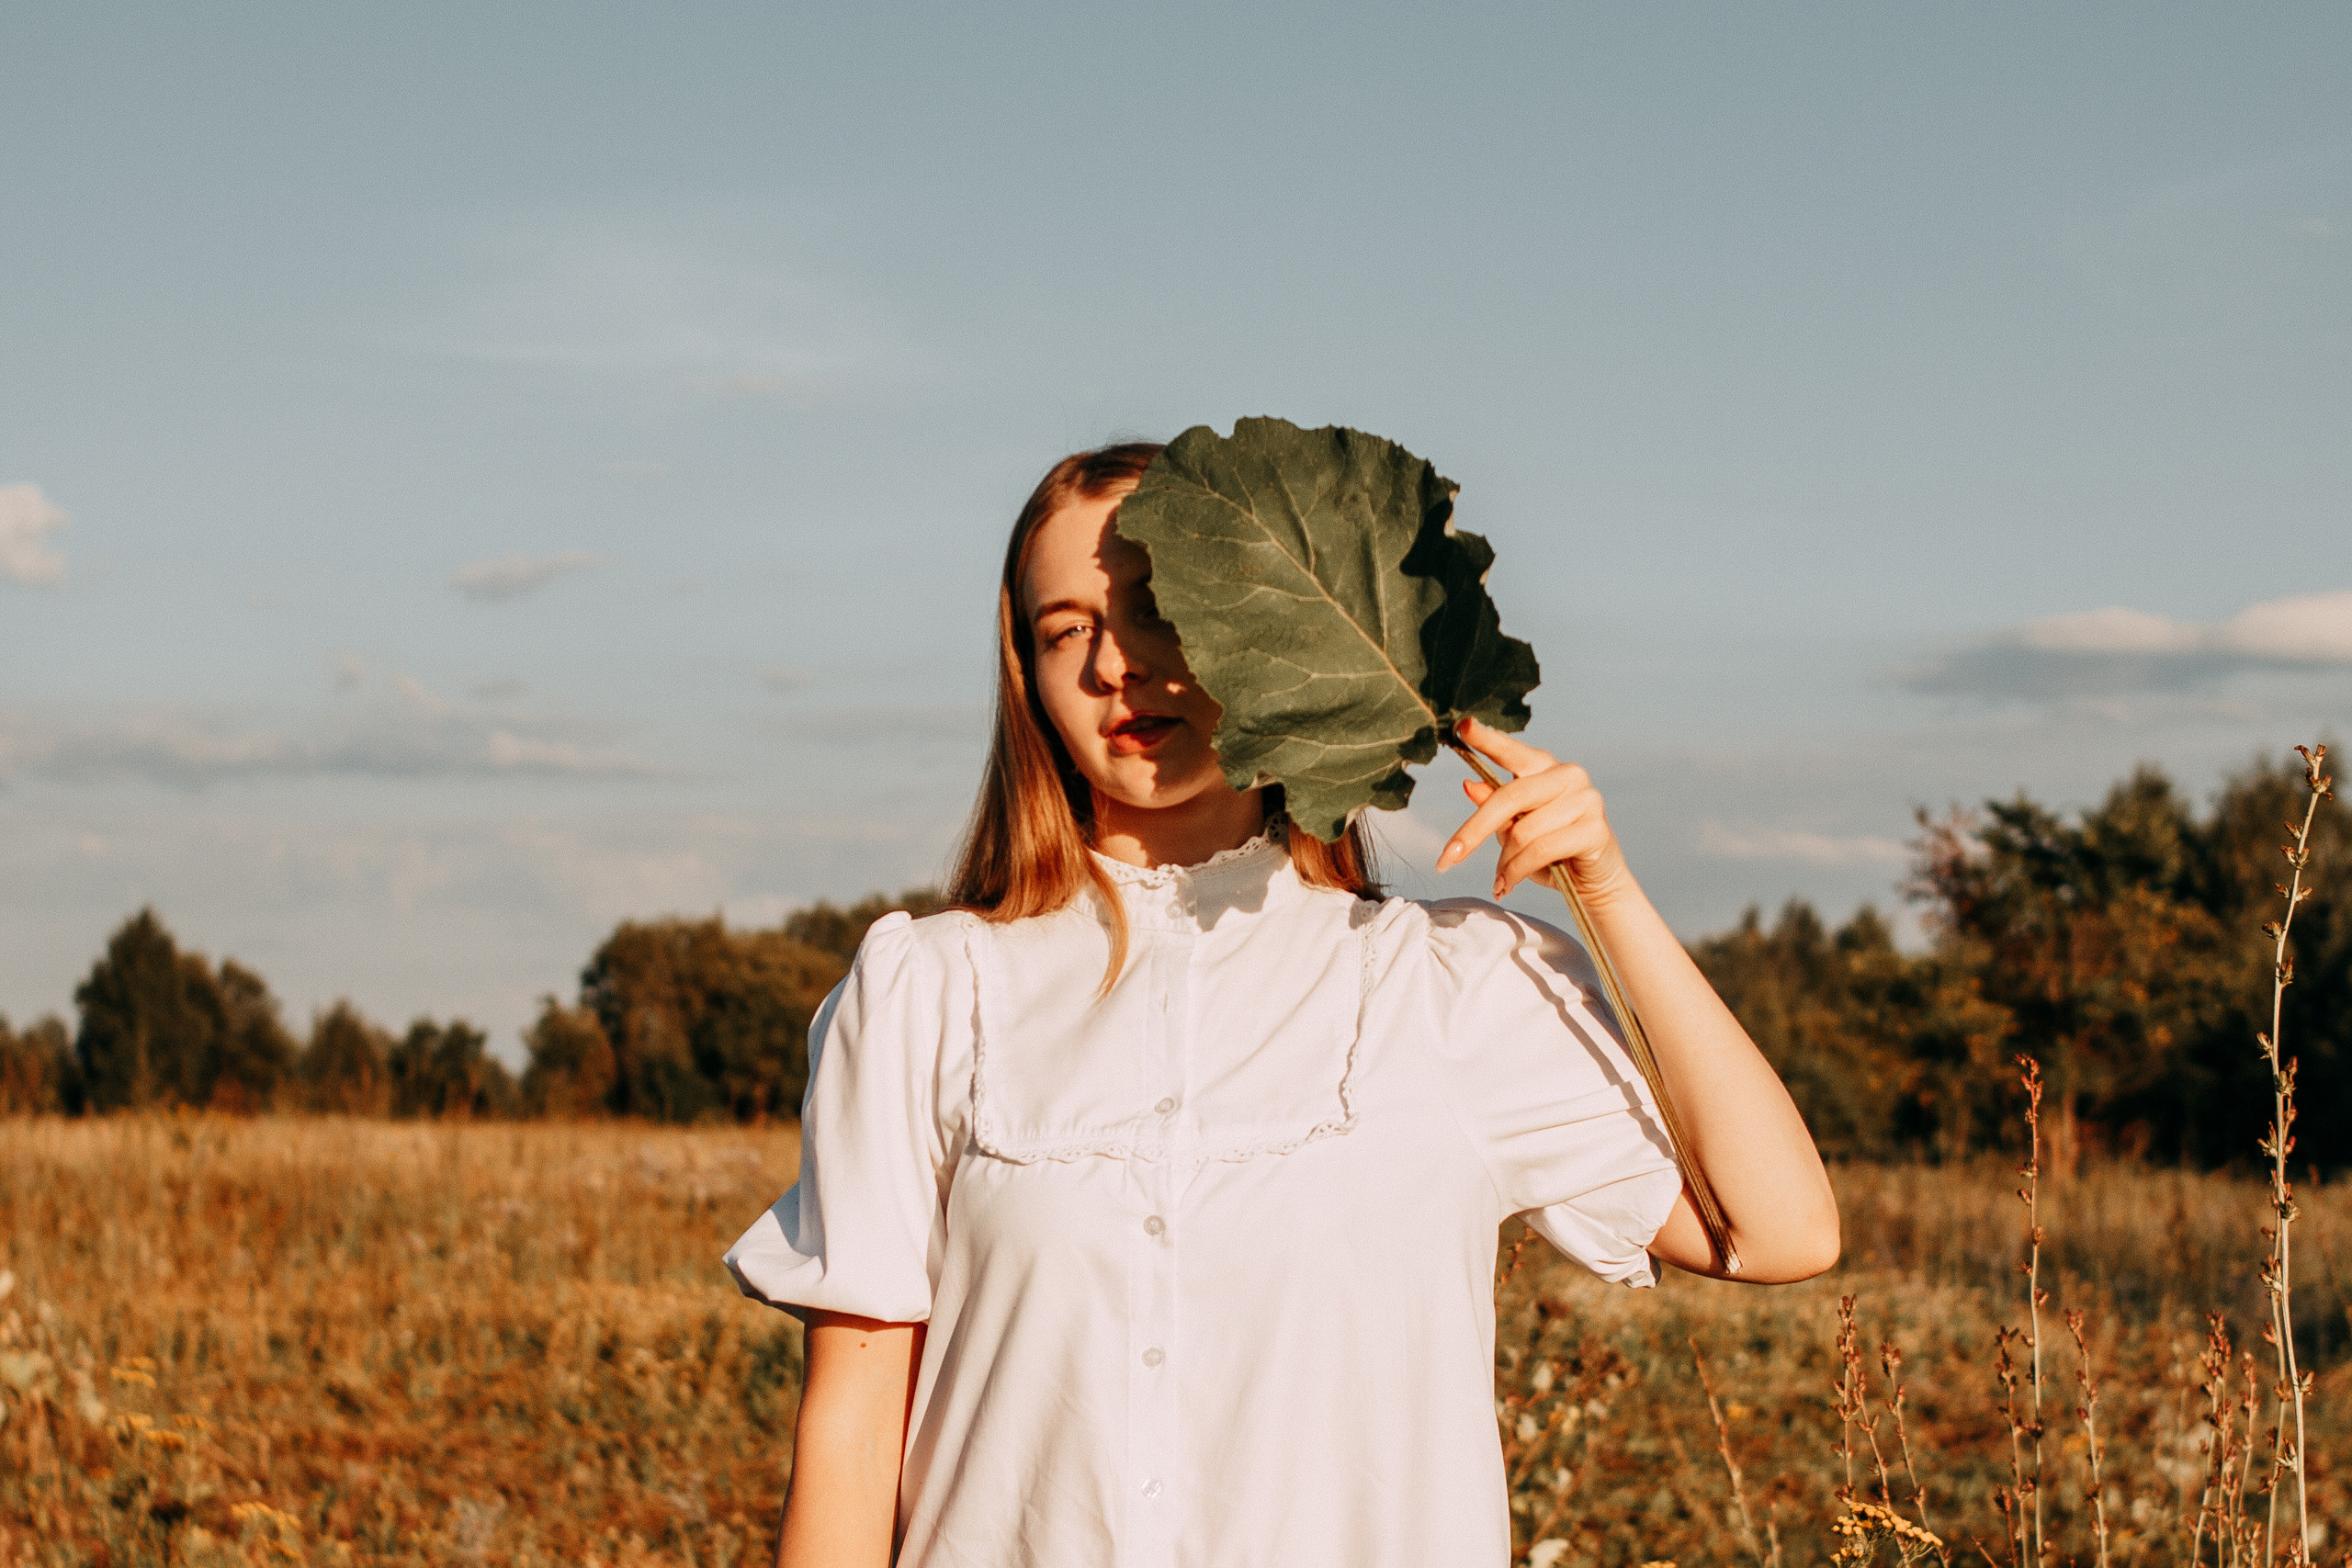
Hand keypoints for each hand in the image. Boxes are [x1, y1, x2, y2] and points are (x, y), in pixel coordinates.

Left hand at [1433, 718, 1634, 903]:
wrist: (1591, 884)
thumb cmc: (1550, 852)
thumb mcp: (1515, 829)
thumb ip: (1495, 807)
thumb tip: (1469, 786)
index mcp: (1545, 767)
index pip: (1512, 750)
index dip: (1486, 739)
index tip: (1461, 727)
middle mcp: (1568, 775)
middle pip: (1509, 796)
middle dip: (1473, 832)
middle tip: (1446, 859)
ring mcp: (1586, 799)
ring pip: (1523, 831)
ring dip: (1504, 862)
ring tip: (1499, 879)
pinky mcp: (1595, 829)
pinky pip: (1541, 850)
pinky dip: (1517, 872)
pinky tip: (1507, 885)